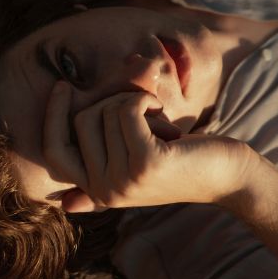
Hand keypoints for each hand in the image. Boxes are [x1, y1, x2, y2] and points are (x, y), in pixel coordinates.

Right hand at [42, 82, 253, 212]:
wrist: (226, 175)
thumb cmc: (181, 160)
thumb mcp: (134, 164)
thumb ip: (100, 162)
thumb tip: (64, 181)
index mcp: (96, 192)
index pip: (53, 152)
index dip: (52, 116)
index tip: (63, 86)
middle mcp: (105, 190)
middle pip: (82, 120)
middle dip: (114, 104)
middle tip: (146, 117)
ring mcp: (123, 179)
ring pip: (107, 110)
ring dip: (137, 105)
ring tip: (161, 127)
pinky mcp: (146, 162)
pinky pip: (128, 108)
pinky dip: (145, 101)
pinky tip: (163, 114)